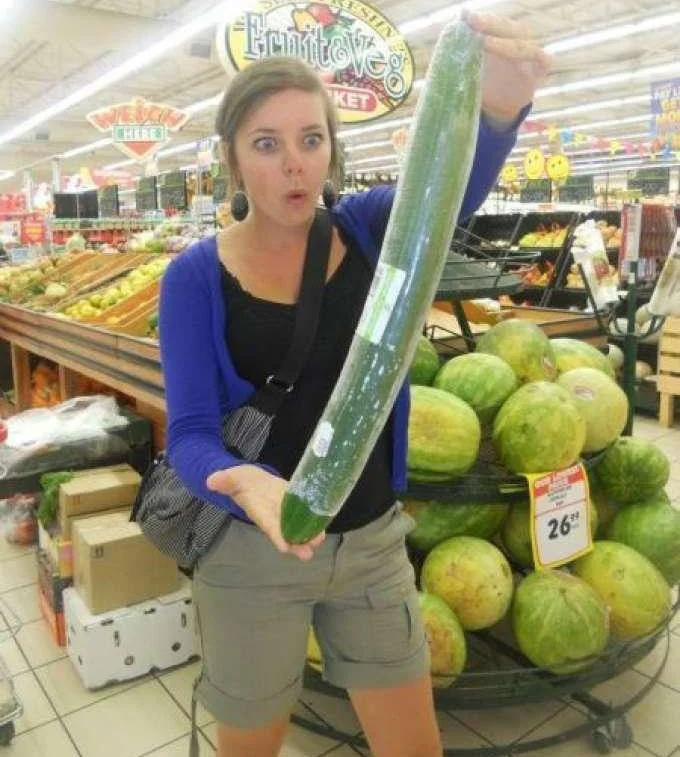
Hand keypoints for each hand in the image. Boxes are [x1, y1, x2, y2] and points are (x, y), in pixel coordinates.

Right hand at [207, 465, 324, 560]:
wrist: (249, 478)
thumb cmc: (239, 480)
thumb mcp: (231, 477)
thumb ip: (224, 479)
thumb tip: (211, 480)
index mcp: (259, 510)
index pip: (268, 525)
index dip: (276, 536)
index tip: (285, 548)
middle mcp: (274, 514)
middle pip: (286, 533)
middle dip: (296, 544)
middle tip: (307, 554)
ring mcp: (285, 510)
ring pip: (297, 526)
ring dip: (308, 535)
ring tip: (319, 541)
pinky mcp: (294, 501)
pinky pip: (304, 513)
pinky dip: (313, 520)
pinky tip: (322, 524)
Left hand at [463, 10, 551, 125]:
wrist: (499, 104)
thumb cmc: (484, 79)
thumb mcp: (470, 65)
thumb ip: (463, 48)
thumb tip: (454, 24)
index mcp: (500, 35)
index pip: (492, 22)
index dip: (481, 18)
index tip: (464, 16)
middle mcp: (517, 38)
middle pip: (507, 28)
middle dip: (490, 24)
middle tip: (472, 21)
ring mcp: (530, 52)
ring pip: (522, 44)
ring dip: (504, 43)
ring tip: (484, 43)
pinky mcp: (540, 69)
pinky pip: (544, 59)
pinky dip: (539, 58)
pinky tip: (529, 58)